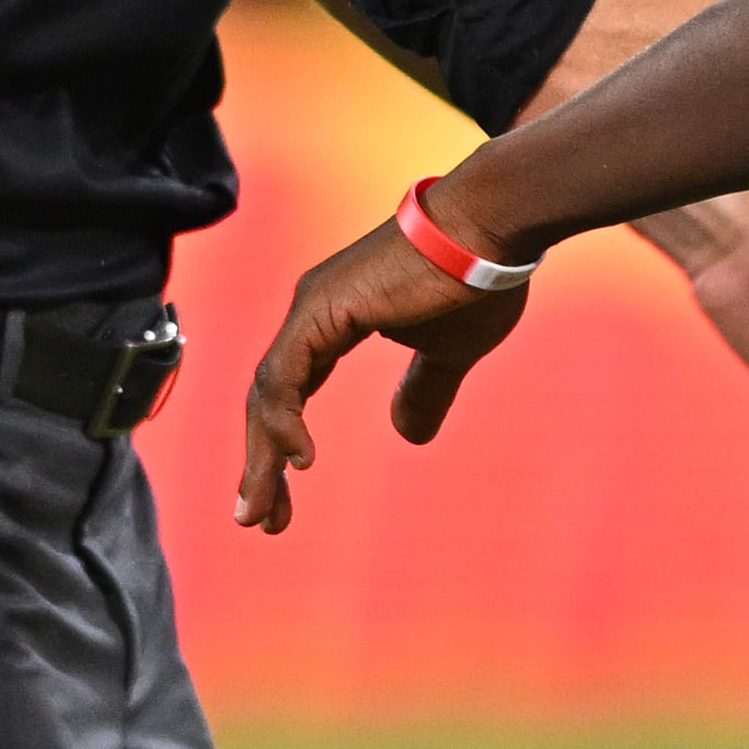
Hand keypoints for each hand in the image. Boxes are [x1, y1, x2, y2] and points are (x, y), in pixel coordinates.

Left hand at [234, 221, 527, 534]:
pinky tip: (297, 461)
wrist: (490, 228)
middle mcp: (312, 313)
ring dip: (262, 455)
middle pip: (270, 398)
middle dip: (261, 463)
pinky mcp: (324, 309)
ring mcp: (313, 308)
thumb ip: (421, 391)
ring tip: (263, 510)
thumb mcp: (448, 355)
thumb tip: (407, 435)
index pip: (293, 392)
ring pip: (269, 392)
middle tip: (258, 520)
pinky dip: (285, 421)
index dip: (283, 446)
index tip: (283, 500)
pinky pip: (287, 375)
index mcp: (333, 320)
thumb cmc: (475, 281)